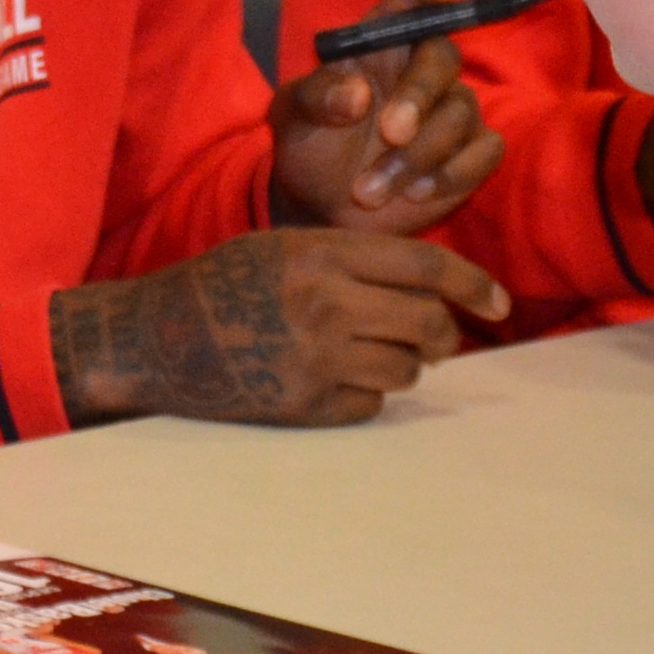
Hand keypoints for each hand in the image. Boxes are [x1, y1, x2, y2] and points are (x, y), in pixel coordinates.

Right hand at [48, 227, 509, 428]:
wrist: (153, 339)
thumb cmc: (222, 284)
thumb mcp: (285, 247)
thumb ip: (354, 260)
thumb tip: (434, 291)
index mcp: (321, 253)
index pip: (426, 267)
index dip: (475, 285)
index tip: (500, 304)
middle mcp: (324, 304)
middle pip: (427, 324)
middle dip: (443, 335)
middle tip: (436, 340)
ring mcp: (314, 359)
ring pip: (404, 370)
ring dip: (400, 365)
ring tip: (364, 355)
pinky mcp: (302, 405)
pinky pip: (369, 406)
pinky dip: (362, 397)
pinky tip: (327, 381)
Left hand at [273, 0, 502, 230]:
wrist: (320, 207)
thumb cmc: (310, 145)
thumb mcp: (293, 116)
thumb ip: (317, 96)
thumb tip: (356, 95)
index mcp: (380, 42)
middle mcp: (421, 67)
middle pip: (442, 57)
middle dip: (418, 95)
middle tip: (390, 133)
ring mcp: (451, 108)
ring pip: (460, 114)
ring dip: (416, 156)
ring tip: (368, 190)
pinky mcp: (472, 150)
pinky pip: (485, 150)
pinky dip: (451, 174)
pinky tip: (414, 193)